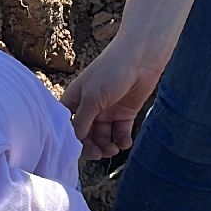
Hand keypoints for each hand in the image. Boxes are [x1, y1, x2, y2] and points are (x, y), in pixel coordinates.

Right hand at [62, 34, 166, 159]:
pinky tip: (124, 143)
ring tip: (114, 149)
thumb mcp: (91, 98)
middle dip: (92, 147)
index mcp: (74, 100)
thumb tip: (74, 141)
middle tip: (100, 154)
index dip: (73, 140)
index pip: (68, 126)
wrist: (142, 56)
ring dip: (106, 146)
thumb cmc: (111, 70)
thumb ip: (82, 122)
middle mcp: (89, 107)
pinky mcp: (125, 112)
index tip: (81, 151)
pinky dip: (121, 140)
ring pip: (103, 136)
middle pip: (86, 135)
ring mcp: (107, 110)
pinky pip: (120, 132)